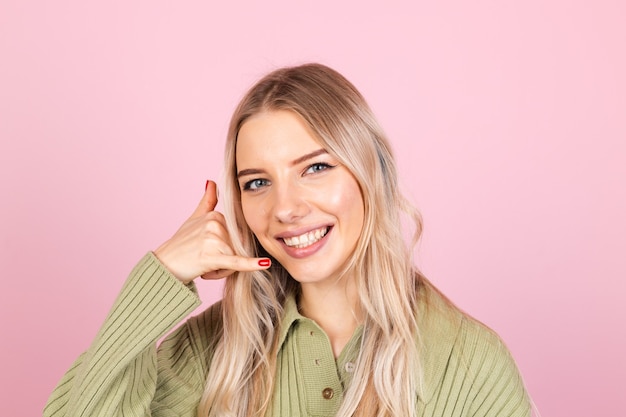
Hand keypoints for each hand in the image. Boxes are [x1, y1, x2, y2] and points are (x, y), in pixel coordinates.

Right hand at [154, 180, 270, 283]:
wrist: (164, 265)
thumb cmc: (180, 244)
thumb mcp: (194, 219)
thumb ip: (207, 201)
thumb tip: (212, 182)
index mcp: (215, 215)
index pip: (236, 235)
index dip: (227, 248)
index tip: (210, 252)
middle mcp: (215, 225)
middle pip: (237, 247)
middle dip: (227, 260)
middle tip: (207, 262)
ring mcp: (213, 239)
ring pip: (235, 259)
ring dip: (223, 270)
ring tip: (205, 267)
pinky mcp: (211, 257)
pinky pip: (237, 262)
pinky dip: (251, 265)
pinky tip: (264, 263)